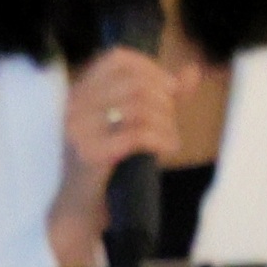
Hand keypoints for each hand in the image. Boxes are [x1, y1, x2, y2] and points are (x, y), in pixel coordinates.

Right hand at [48, 46, 195, 266]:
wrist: (78, 207)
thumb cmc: (107, 163)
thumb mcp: (131, 122)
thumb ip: (161, 96)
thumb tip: (192, 72)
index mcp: (80, 93)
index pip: (116, 59)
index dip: (149, 66)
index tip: (168, 88)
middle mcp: (75, 106)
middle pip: (135, 83)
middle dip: (165, 101)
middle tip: (170, 121)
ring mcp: (79, 129)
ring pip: (139, 107)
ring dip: (166, 122)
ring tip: (170, 137)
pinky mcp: (91, 153)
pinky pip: (138, 134)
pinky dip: (162, 139)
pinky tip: (168, 148)